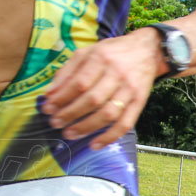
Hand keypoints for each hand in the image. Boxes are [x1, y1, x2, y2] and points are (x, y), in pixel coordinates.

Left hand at [41, 32, 159, 149]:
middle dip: (70, 114)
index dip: (62, 98)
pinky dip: (110, 137)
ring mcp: (130, 90)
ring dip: (87, 127)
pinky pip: (125, 123)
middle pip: (92, 100)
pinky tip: (95, 145)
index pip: (79, 83)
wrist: (147, 51)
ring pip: (108, 114)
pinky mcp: (139, 102)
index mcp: (101, 58)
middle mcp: (117, 74)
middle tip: (55, 123)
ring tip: (70, 133)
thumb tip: (50, 94)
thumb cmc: (113, 52)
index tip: (48, 108)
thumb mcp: (88, 52)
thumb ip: (68, 71)